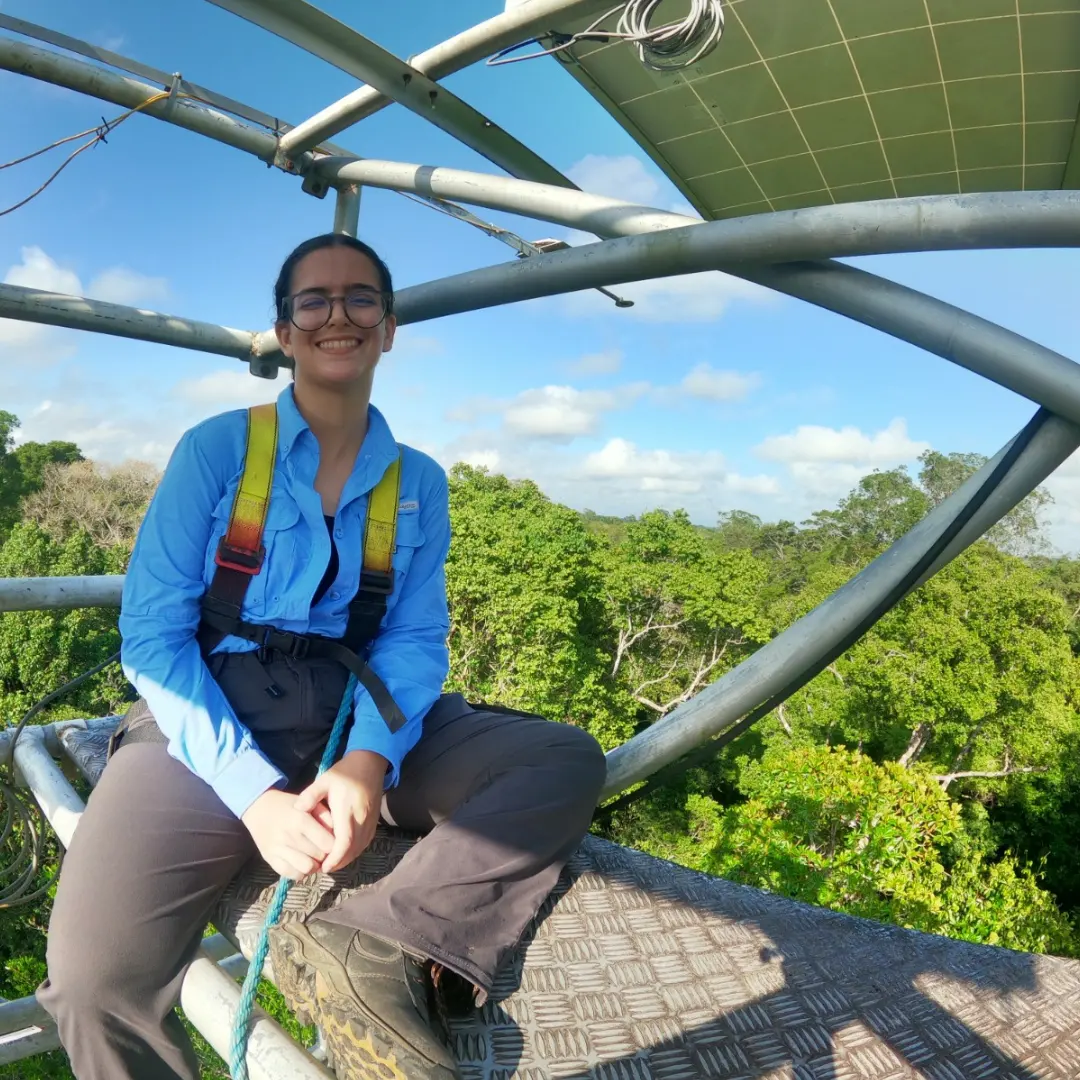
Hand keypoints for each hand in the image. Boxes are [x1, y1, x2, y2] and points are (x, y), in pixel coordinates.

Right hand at [241, 788, 335, 879]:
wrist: (259, 808)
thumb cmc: (289, 804)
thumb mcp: (309, 803)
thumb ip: (326, 816)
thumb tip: (338, 834)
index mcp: (300, 819)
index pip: (328, 843)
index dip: (334, 845)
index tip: (333, 842)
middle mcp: (289, 836)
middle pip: (319, 857)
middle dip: (325, 855)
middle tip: (323, 850)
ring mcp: (278, 849)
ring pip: (307, 868)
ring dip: (314, 866)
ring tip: (313, 858)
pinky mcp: (269, 859)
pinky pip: (291, 874)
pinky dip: (300, 872)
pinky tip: (301, 862)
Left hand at [294, 750, 386, 873]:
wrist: (370, 763)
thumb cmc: (345, 772)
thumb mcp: (325, 779)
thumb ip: (310, 795)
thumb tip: (297, 809)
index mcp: (348, 809)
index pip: (345, 840)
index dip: (335, 857)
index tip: (323, 866)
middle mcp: (362, 818)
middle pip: (353, 849)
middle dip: (339, 862)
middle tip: (322, 868)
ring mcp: (370, 821)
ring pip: (360, 848)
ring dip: (346, 859)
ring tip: (330, 864)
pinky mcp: (374, 821)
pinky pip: (365, 843)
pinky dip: (354, 852)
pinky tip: (343, 854)